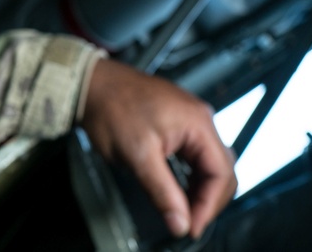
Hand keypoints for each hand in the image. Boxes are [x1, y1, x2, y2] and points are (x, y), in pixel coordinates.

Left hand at [81, 59, 236, 239]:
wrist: (90, 84)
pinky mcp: (177, 122)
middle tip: (188, 222)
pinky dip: (190, 176)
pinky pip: (194, 154)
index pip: (221, 173)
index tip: (192, 226)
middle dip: (207, 200)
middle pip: (220, 169)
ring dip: (199, 189)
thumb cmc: (111, 106)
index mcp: (198, 123)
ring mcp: (189, 119)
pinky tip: (178, 190)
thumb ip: (162, 192)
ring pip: (208, 163)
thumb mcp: (137, 156)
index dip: (209, 205)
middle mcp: (199, 118)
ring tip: (182, 211)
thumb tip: (180, 222)